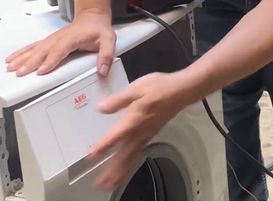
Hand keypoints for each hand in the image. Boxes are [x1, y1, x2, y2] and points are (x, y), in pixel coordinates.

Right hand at [5, 10, 116, 76]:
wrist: (92, 16)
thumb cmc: (98, 29)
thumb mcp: (108, 40)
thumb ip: (106, 55)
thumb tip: (103, 70)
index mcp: (71, 38)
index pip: (59, 50)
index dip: (50, 60)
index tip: (42, 71)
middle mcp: (58, 38)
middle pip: (42, 51)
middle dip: (30, 62)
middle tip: (20, 73)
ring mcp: (52, 39)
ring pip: (34, 49)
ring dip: (22, 58)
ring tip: (10, 67)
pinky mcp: (48, 41)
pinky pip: (33, 47)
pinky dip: (21, 53)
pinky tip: (12, 59)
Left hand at [88, 71, 194, 189]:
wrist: (180, 91)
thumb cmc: (159, 88)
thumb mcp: (136, 89)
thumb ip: (118, 100)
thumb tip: (102, 108)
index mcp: (134, 121)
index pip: (116, 137)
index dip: (103, 147)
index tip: (92, 156)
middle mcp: (140, 132)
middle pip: (124, 156)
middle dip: (112, 171)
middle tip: (99, 184)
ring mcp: (146, 135)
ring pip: (131, 158)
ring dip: (120, 172)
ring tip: (110, 183)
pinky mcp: (150, 135)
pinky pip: (137, 154)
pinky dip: (129, 164)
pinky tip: (125, 167)